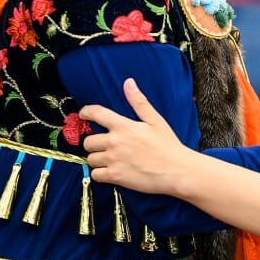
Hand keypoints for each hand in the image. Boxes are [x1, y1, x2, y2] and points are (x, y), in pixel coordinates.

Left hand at [80, 79, 192, 193]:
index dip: (86, 112)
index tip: (83, 115)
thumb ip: (138, 102)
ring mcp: (113, 160)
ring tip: (111, 160)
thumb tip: (128, 83)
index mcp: (123, 126)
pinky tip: (112, 171)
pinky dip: (101, 174)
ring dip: (97, 159)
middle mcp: (114, 142)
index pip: (95, 113)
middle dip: (94, 143)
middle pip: (88, 141)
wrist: (176, 171)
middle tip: (105, 146)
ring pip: (90, 158)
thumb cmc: (168, 146)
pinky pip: (95, 175)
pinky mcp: (114, 176)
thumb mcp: (155, 120)